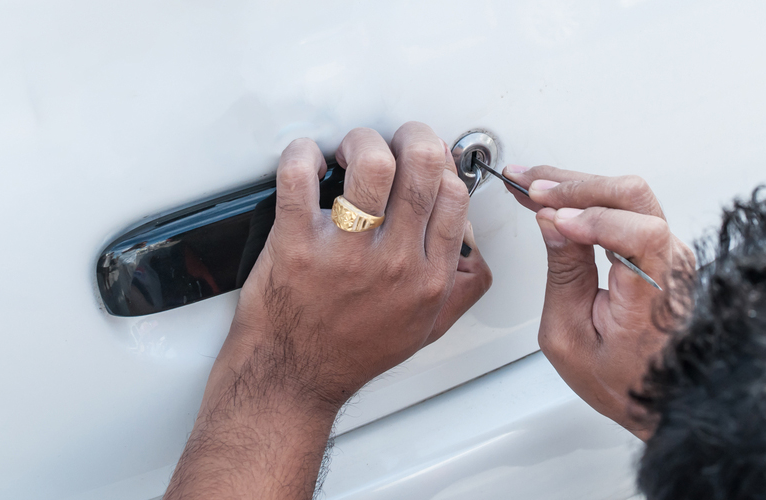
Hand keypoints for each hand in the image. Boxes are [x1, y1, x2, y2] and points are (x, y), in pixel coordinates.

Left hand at [165, 122, 490, 499]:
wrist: (294, 377)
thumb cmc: (351, 351)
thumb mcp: (425, 329)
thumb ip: (460, 289)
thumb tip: (471, 249)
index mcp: (429, 278)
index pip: (454, 194)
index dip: (441, 165)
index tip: (424, 163)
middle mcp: (394, 263)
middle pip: (423, 166)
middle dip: (412, 136)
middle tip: (394, 141)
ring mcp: (346, 254)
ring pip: (371, 164)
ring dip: (363, 141)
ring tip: (350, 152)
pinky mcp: (296, 245)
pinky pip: (299, 177)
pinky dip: (302, 154)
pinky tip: (308, 159)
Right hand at [503, 164, 693, 439]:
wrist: (659, 394)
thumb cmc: (621, 377)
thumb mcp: (569, 336)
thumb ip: (563, 274)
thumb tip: (550, 222)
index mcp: (653, 292)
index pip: (641, 232)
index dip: (596, 219)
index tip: (554, 219)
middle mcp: (669, 262)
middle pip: (631, 196)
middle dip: (573, 186)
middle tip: (526, 184)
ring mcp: (667, 250)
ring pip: (626, 194)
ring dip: (575, 186)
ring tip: (529, 183)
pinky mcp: (658, 246)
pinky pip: (625, 207)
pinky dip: (586, 197)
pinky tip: (554, 196)